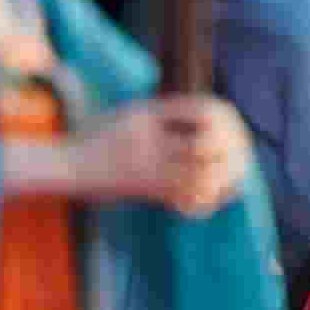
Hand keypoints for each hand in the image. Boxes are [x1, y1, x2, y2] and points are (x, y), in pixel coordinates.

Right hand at [81, 94, 247, 217]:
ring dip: (221, 177)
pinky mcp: (145, 190)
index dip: (223, 117)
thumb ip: (167, 113)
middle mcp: (150, 139)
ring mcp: (147, 167)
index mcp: (148, 114)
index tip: (230, 124)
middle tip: (240, 152)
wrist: (69, 165)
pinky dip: (203, 199)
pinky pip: (184, 198)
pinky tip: (210, 197)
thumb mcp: (133, 114)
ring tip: (232, 177)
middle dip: (229, 149)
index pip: (200, 110)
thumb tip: (209, 115)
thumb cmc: (101, 137)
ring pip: (200, 175)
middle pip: (205, 144)